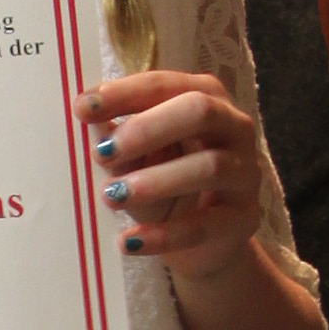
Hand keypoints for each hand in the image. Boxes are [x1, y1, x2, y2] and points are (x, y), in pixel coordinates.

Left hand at [81, 70, 267, 281]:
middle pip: (200, 111)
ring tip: (112, 196)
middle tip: (103, 153)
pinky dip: (166, 235)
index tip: (82, 108)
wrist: (203, 243)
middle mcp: (234, 127)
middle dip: (147, 128)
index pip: (166, 86)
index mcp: (205, 98)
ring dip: (156, 181)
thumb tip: (92, 123)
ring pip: (209, 167)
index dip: (125, 94)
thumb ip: (120, 143)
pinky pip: (206, 224)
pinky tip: (130, 241)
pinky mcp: (244, 218)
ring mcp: (245, 172)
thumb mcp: (138, 162)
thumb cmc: (166, 186)